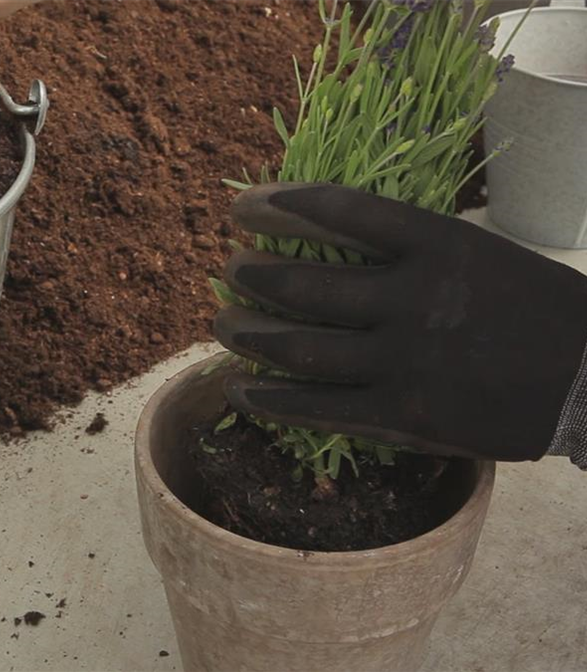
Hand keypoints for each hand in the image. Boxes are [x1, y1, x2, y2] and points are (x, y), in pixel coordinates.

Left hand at [214, 183, 586, 466]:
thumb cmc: (533, 306)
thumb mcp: (477, 250)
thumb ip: (406, 246)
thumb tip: (320, 237)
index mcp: (438, 242)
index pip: (336, 208)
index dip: (276, 204)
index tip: (240, 207)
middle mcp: (416, 297)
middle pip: (302, 283)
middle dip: (250, 274)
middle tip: (229, 268)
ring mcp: (406, 361)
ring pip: (298, 347)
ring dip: (245, 334)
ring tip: (221, 323)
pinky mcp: (404, 416)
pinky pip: (317, 408)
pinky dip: (268, 398)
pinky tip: (238, 388)